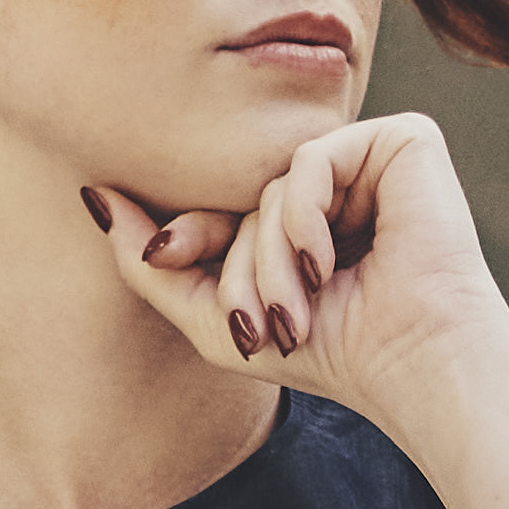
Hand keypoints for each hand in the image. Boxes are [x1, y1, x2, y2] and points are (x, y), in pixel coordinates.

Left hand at [84, 112, 508, 463]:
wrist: (418, 367)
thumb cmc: (333, 353)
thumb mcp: (214, 320)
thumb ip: (149, 263)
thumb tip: (91, 194)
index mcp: (300, 213)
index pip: (219, 201)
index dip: (186, 231)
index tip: (167, 258)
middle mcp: (336, 178)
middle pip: (239, 192)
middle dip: (235, 264)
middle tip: (258, 324)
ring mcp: (369, 157)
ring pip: (270, 181)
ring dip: (268, 257)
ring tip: (297, 310)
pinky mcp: (404, 141)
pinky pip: (312, 159)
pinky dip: (303, 218)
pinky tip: (327, 265)